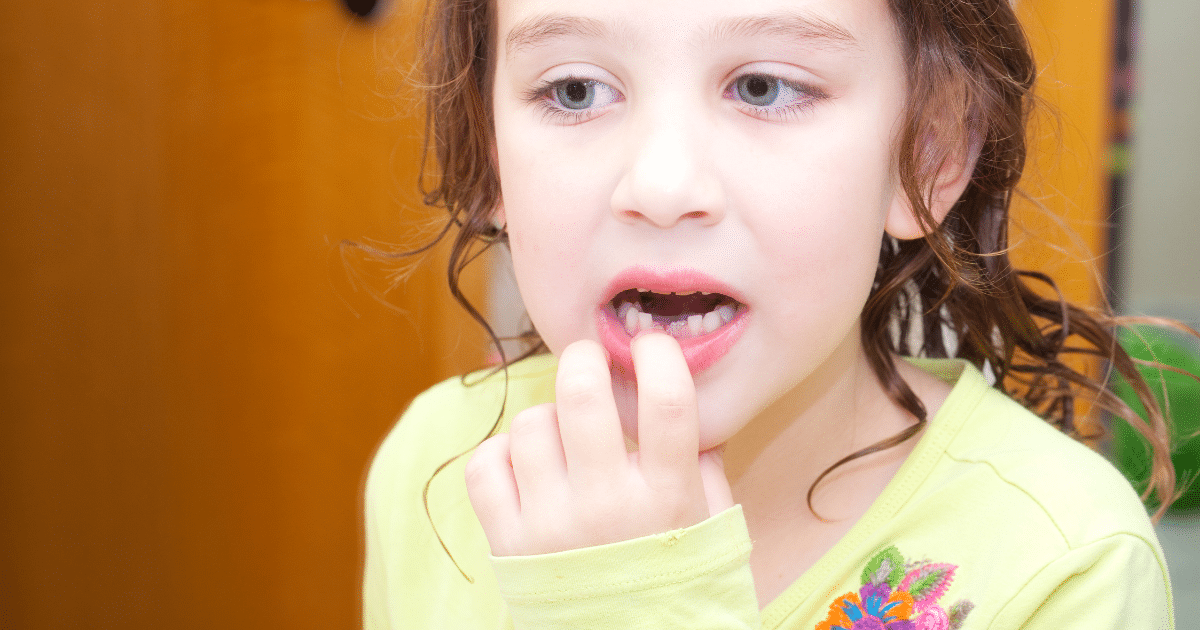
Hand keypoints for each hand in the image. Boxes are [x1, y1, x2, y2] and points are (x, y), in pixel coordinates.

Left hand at [465, 332, 734, 556]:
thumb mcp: (709, 530)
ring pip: (531, 423)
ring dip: (548, 417)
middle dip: (584, 359)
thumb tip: (689, 403)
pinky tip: (527, 466)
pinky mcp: (507, 542)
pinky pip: (485, 464)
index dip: (658, 356)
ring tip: (564, 438)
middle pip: (582, 395)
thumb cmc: (674, 587)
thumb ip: (702, 467)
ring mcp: (551, 526)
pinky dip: (502, 454)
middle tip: (589, 361)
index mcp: (667, 501)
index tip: (650, 347)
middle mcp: (607, 508)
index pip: (668, 403)